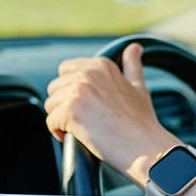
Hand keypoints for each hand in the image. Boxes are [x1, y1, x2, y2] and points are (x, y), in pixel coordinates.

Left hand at [44, 43, 175, 177]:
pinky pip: (50, 121)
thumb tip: (134, 48)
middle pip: (55, 87)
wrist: (145, 148)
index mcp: (101, 65)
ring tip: (79, 129)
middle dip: (63, 105)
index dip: (70, 90)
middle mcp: (88, 73)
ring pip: (51, 104)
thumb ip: (132, 66)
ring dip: (60, 119)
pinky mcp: (71, 110)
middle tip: (81, 121)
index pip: (66, 70)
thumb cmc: (143, 123)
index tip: (83, 105)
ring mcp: (78, 91)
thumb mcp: (139, 87)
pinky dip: (57, 132)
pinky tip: (72, 138)